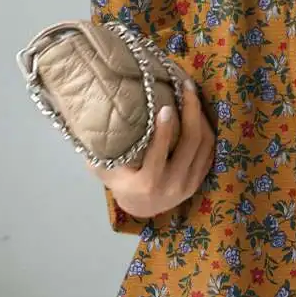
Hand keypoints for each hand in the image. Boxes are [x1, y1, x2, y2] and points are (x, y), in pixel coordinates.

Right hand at [92, 80, 214, 218]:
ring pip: (204, 145)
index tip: (166, 106)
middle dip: (192, 112)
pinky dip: (207, 129)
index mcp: (147, 184)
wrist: (141, 208)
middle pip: (190, 144)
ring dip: (202, 117)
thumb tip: (85, 119)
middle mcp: (172, 186)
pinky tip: (200, 112)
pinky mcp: (200, 180)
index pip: (160, 155)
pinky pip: (210, 151)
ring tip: (193, 95)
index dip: (165, 130)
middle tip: (187, 88)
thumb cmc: (120, 183)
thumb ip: (99, 151)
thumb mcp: (105, 170)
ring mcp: (189, 184)